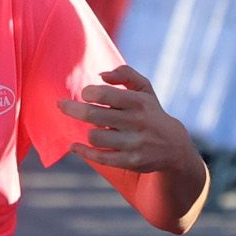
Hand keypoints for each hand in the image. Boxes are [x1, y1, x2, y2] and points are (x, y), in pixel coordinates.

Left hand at [57, 65, 196, 174]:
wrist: (174, 146)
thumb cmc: (150, 112)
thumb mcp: (145, 90)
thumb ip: (125, 74)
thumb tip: (102, 75)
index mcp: (138, 102)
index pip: (103, 93)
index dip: (87, 92)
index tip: (85, 94)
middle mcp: (136, 122)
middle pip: (92, 114)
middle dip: (71, 108)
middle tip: (61, 105)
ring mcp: (133, 143)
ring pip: (94, 136)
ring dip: (87, 132)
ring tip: (89, 128)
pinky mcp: (130, 161)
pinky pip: (99, 157)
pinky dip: (82, 152)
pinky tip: (74, 146)